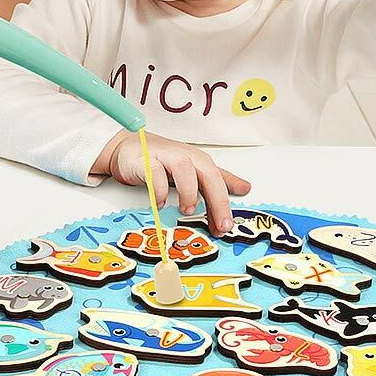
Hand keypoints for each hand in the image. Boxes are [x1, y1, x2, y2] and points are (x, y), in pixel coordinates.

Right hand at [94, 131, 250, 232]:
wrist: (131, 148)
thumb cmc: (163, 161)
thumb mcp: (194, 171)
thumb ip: (218, 180)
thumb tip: (245, 187)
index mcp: (200, 161)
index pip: (219, 182)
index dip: (225, 205)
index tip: (226, 226)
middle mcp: (186, 157)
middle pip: (208, 174)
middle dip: (217, 200)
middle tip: (219, 224)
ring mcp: (165, 157)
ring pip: (184, 169)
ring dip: (189, 191)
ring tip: (187, 210)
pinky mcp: (145, 161)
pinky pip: (154, 173)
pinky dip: (159, 190)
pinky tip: (161, 203)